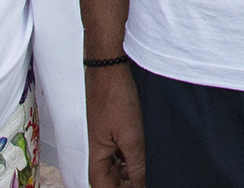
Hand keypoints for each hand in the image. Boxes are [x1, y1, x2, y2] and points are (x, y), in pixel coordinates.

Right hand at [87, 64, 145, 187]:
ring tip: (148, 170)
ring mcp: (101, 142)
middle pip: (110, 181)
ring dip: (130, 172)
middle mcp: (94, 153)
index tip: (141, 187)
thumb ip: (137, 167)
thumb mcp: (132, 137)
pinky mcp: (109, 132)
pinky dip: (129, 159)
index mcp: (94, 158)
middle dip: (128, 183)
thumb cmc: (115, 97)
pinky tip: (143, 156)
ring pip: (115, 168)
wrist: (108, 67)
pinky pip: (118, 154)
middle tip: (147, 179)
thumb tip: (142, 186)